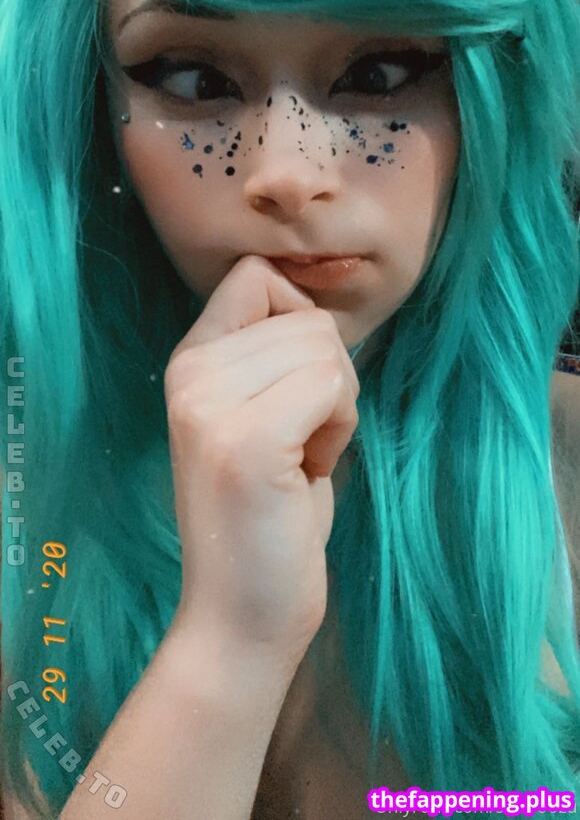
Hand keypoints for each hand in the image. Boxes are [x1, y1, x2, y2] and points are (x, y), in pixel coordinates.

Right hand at [164, 255, 359, 663]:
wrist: (240, 616)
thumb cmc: (268, 518)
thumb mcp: (257, 418)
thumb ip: (272, 360)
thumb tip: (317, 310)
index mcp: (188, 362)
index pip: (256, 276)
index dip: (299, 320)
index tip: (294, 387)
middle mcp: (189, 373)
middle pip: (307, 316)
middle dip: (329, 377)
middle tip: (300, 443)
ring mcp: (210, 406)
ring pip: (325, 349)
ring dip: (338, 405)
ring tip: (301, 460)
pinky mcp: (246, 441)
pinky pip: (332, 386)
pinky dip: (342, 428)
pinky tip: (310, 472)